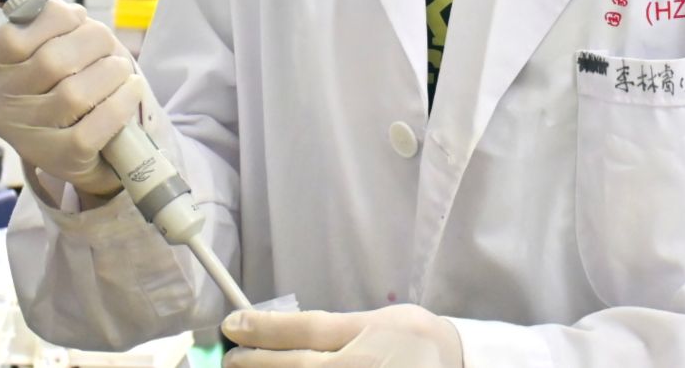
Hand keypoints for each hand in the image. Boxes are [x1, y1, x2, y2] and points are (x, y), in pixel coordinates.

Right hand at [0, 0, 148, 198]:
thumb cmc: (62, 82)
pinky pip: (94, 127)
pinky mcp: (61, 159)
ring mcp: (28, 136)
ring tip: (122, 68)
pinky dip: (120, 103)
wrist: (83, 143)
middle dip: (93, 42)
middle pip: (53, 61)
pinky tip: (130, 90)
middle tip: (108, 44)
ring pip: (75, 94)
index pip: (17, 33)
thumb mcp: (45, 40)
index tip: (79, 19)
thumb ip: (32, 5)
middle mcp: (1, 105)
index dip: (58, 18)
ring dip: (111, 72)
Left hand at [223, 306, 463, 367]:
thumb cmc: (413, 339)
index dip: (263, 328)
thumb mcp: (375, 321)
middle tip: (231, 359)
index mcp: (363, 341)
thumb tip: (280, 328)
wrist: (454, 365)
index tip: (233, 324)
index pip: (304, 332)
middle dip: (256, 364)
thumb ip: (332, 327)